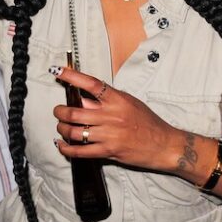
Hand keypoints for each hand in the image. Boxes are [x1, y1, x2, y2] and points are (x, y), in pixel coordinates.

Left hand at [52, 66, 183, 171]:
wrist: (163, 144)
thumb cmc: (149, 123)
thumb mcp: (131, 104)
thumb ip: (108, 101)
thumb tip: (84, 99)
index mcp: (118, 100)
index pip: (91, 84)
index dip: (72, 76)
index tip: (58, 71)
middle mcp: (112, 116)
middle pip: (75, 112)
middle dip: (60, 112)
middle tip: (58, 111)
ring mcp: (109, 134)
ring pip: (74, 131)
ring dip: (62, 129)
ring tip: (61, 127)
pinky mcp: (108, 151)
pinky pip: (80, 151)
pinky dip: (66, 148)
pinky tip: (61, 145)